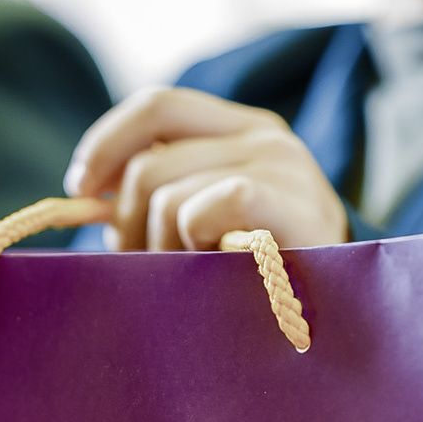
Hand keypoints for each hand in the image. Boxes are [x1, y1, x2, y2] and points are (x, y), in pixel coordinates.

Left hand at [63, 87, 348, 250]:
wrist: (341, 314)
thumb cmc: (259, 275)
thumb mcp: (208, 220)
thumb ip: (161, 194)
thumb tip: (87, 193)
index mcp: (240, 129)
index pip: (158, 107)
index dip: (106, 143)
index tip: (81, 189)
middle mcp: (264, 136)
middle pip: (148, 165)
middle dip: (126, 225)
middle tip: (141, 265)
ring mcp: (282, 168)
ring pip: (167, 197)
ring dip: (159, 250)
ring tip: (187, 276)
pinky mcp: (293, 207)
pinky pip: (208, 209)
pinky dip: (195, 243)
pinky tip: (215, 268)